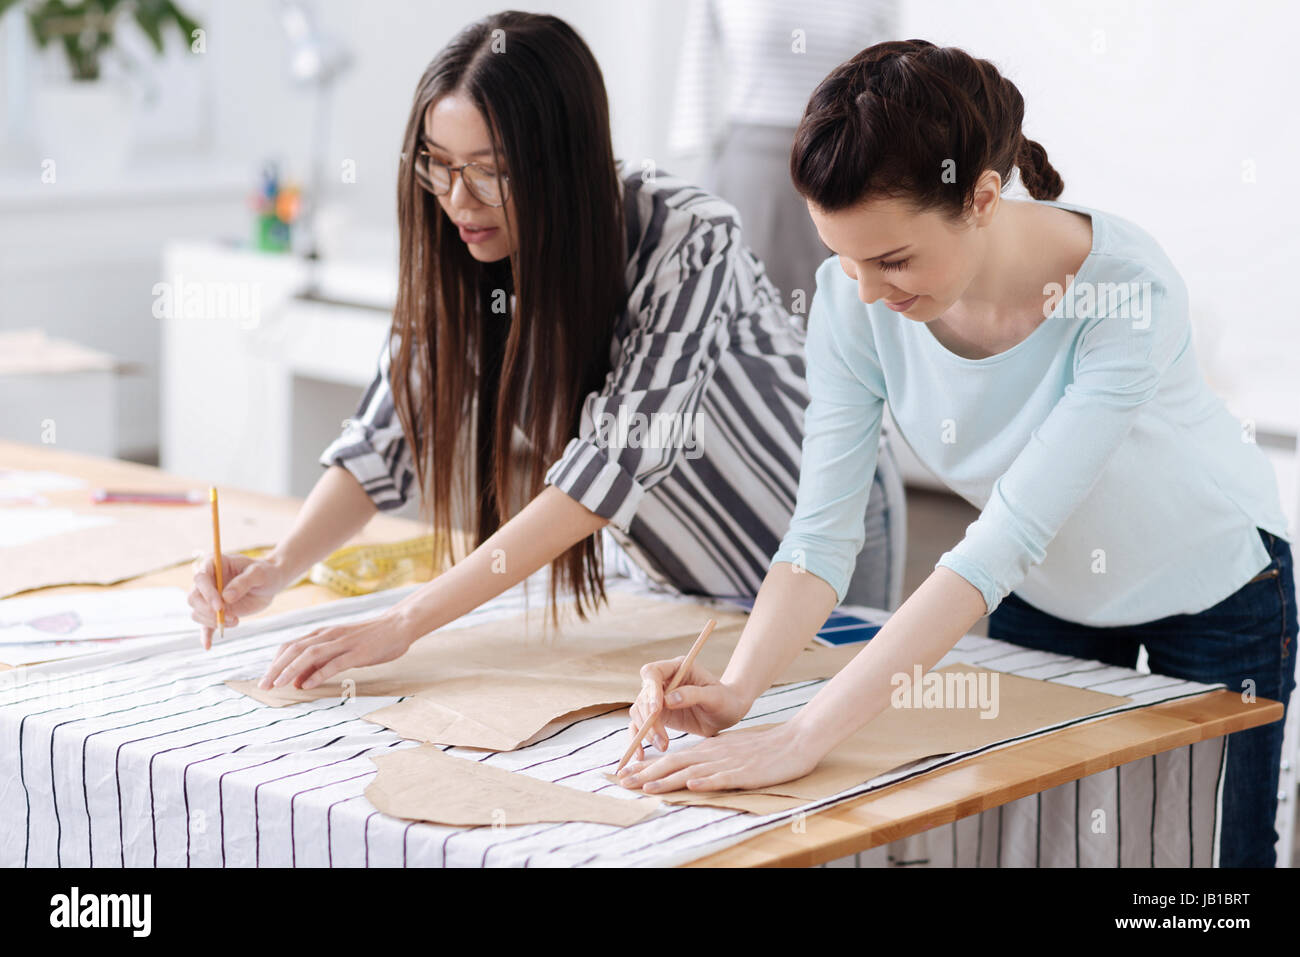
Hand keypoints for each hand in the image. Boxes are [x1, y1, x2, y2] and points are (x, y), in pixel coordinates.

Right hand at [190, 554, 288, 648]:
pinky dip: (205, 635)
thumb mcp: (259, 573)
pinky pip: (205, 625)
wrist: (271, 583)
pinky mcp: (216, 613)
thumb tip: (226, 597)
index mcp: (213, 565)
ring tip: (236, 620)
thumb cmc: (265, 573)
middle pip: (194, 598)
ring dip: (213, 621)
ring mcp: (209, 598)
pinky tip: (208, 645)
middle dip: (209, 611)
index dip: (207, 593)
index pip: (200, 578)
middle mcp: (207, 582)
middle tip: (231, 616)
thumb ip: (243, 582)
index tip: (220, 606)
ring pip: (198, 613)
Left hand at [257, 611, 419, 690]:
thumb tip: (297, 682)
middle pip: (295, 650)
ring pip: (310, 654)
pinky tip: (307, 685)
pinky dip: (319, 674)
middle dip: (276, 668)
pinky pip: (335, 663)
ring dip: (291, 670)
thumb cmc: (370, 638)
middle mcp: (329, 635)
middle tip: (263, 686)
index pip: (290, 646)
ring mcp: (343, 642)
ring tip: (278, 685)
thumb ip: (320, 664)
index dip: (275, 662)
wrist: (398, 625)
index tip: (266, 679)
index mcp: (323, 633)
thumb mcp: (341, 650)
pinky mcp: (358, 652)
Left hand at [617, 721, 820, 793]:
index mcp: (708, 748)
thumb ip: (708, 759)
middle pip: (674, 763)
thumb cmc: (762, 749)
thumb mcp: (729, 751)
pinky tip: (692, 785)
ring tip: (647, 786)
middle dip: (647, 773)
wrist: (793, 742)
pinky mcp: (746, 772)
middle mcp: (713, 753)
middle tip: (623, 782)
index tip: (626, 773)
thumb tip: (687, 771)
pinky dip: (706, 781)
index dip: (647, 765)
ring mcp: (729, 763)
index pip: (672, 757)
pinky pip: (723, 777)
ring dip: (668, 778)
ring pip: (693, 770)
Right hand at [623, 655, 751, 762]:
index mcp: (677, 668)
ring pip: (639, 713)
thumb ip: (693, 695)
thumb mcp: (715, 696)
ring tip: (663, 746)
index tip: (657, 711)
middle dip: (649, 719)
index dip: (651, 690)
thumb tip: (668, 700)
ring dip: (646, 731)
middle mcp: (663, 682)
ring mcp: (658, 699)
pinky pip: (640, 726)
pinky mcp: (657, 716)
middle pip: (643, 696)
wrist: (727, 712)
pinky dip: (637, 739)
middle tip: (662, 739)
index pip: (652, 672)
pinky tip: (640, 754)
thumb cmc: (725, 700)